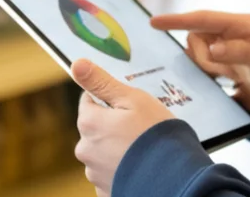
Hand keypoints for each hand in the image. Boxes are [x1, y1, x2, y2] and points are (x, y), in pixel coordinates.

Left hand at [71, 59, 175, 194]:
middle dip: (113, 125)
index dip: (111, 100)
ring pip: (103, 151)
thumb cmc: (154, 134)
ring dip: (118, 148)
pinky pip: (110, 172)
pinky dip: (122, 168)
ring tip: (142, 149)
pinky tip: (139, 165)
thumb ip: (102, 82)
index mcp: (89, 123)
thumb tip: (77, 64)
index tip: (129, 107)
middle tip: (140, 128)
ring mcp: (94, 173)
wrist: (172, 177)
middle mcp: (85, 149)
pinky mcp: (105, 189)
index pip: (89, 101)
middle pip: (95, 127)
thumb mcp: (132, 99)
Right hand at [150, 11, 249, 119]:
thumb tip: (211, 48)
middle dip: (203, 57)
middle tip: (225, 74)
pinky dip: (203, 76)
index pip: (204, 19)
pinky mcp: (224, 68)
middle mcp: (232, 34)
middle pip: (197, 38)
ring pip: (198, 55)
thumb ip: (239, 53)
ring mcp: (227, 51)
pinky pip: (201, 68)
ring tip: (229, 80)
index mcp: (242, 26)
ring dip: (206, 68)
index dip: (178, 20)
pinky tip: (219, 84)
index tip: (154, 23)